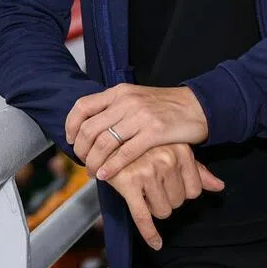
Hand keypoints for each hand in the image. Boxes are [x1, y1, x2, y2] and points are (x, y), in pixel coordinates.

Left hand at [65, 84, 208, 179]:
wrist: (196, 106)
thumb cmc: (164, 106)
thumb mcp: (136, 99)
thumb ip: (115, 108)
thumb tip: (90, 125)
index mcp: (119, 92)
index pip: (83, 106)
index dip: (71, 126)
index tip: (70, 140)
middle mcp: (127, 101)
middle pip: (90, 128)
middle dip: (81, 150)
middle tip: (82, 162)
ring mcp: (140, 116)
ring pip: (104, 142)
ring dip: (93, 162)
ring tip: (92, 172)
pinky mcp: (154, 132)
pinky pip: (125, 153)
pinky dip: (111, 167)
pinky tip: (106, 175)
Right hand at [105, 143, 223, 250]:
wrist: (111, 140)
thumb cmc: (146, 148)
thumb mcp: (174, 151)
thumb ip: (197, 170)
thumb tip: (220, 186)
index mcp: (181, 150)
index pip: (195, 191)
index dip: (182, 193)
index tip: (169, 185)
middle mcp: (166, 159)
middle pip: (178, 202)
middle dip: (166, 199)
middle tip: (152, 184)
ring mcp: (148, 171)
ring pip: (163, 211)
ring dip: (154, 208)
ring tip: (143, 189)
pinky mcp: (129, 183)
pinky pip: (143, 217)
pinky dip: (150, 234)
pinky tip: (156, 243)